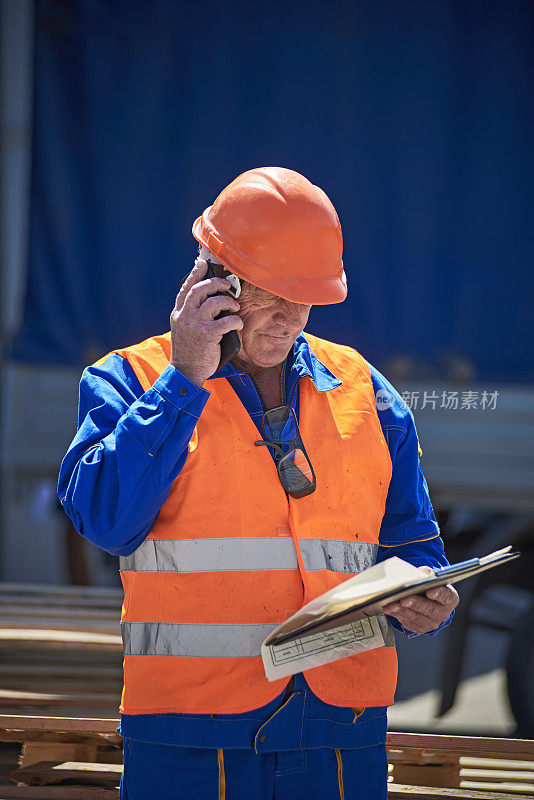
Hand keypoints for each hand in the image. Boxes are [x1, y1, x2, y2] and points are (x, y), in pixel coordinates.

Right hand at [170, 258, 242, 385]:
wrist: (185, 371)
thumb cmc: (189, 351)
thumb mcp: (184, 329)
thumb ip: (192, 315)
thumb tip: (211, 302)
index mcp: (178, 313)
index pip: (186, 288)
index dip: (195, 274)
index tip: (203, 264)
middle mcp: (184, 316)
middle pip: (199, 290)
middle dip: (216, 283)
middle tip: (227, 285)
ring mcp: (195, 325)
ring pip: (213, 302)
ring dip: (228, 301)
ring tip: (234, 306)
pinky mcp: (207, 335)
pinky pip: (225, 321)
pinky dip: (235, 320)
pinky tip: (238, 324)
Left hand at [382, 565, 458, 633]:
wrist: (427, 600)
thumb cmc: (429, 586)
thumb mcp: (429, 576)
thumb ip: (426, 573)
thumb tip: (422, 574)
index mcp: (450, 598)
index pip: (446, 596)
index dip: (438, 594)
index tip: (429, 592)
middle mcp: (443, 612)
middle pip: (429, 609)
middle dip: (415, 604)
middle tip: (403, 599)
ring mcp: (432, 622)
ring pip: (416, 617)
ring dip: (402, 610)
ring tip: (391, 604)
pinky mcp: (420, 628)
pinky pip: (408, 622)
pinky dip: (397, 615)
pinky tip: (389, 609)